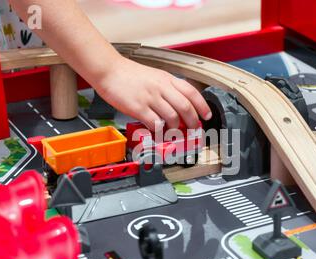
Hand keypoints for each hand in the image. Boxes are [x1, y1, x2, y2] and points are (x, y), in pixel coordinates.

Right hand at [95, 57, 211, 130]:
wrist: (109, 70)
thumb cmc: (128, 74)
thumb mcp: (154, 76)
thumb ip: (166, 88)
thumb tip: (178, 104)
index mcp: (166, 79)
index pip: (191, 92)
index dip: (202, 105)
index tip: (206, 115)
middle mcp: (161, 87)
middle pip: (185, 107)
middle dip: (192, 121)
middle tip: (192, 129)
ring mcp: (150, 98)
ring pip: (172, 117)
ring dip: (175, 128)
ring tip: (173, 132)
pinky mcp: (138, 108)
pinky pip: (155, 123)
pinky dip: (159, 130)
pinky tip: (157, 131)